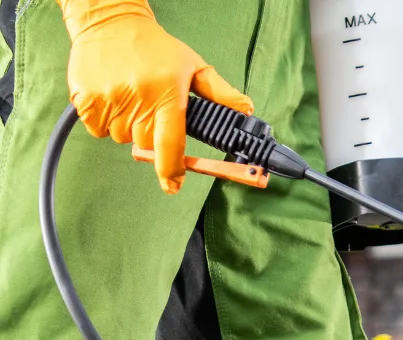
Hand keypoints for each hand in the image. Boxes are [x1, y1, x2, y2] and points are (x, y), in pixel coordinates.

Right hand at [59, 0, 252, 193]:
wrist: (108, 19)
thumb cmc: (155, 47)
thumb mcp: (193, 66)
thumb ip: (220, 93)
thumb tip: (246, 111)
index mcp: (166, 94)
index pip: (170, 144)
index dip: (171, 169)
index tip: (172, 184)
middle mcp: (137, 98)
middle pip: (146, 144)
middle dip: (151, 135)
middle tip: (150, 108)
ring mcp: (108, 99)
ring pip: (121, 138)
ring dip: (127, 127)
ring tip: (130, 97)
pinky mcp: (85, 99)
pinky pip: (98, 129)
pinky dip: (104, 121)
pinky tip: (112, 97)